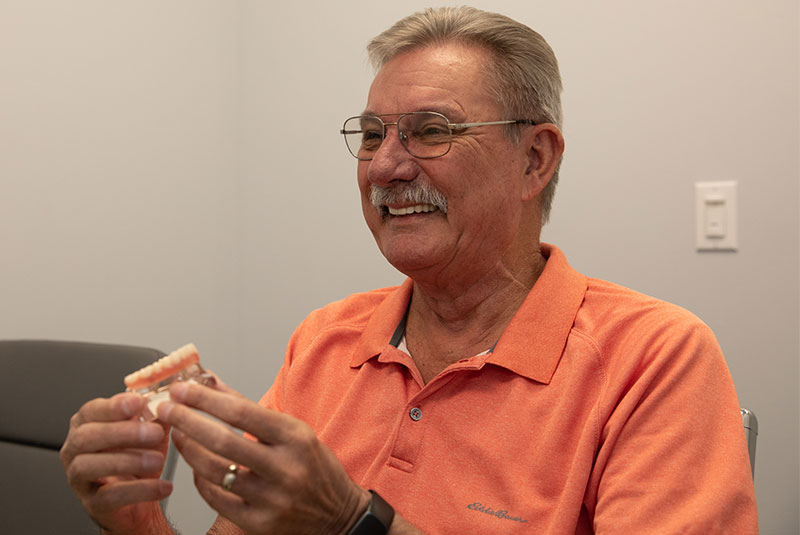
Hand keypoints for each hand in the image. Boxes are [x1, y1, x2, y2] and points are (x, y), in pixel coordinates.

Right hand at [60, 393, 172, 533]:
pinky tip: (163, 486)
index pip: (91, 410)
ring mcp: (79, 478)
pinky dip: (140, 490)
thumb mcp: (151, 432)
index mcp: (86, 425)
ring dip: (127, 460)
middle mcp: (74, 450)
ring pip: (89, 466)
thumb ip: (157, 415)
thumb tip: (171, 399)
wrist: (141, 499)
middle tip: (154, 433)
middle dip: (122, 432)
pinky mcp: (92, 504)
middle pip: (86, 437)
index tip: (138, 402)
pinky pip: (110, 497)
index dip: (113, 406)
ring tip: (158, 460)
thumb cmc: (140, 459)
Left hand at [157, 378, 369, 534]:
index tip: (182, 389)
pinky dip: (200, 480)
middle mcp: (285, 468)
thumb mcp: (293, 430)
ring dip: (188, 449)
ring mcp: (272, 499)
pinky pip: (217, 499)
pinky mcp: (259, 523)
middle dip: (187, 421)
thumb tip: (212, 383)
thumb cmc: (314, 466)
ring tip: (176, 434)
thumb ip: (251, 408)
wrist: (338, 515)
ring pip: (214, 471)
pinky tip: (195, 466)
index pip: (242, 413)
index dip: (206, 399)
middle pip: (223, 441)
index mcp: (296, 437)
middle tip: (165, 409)